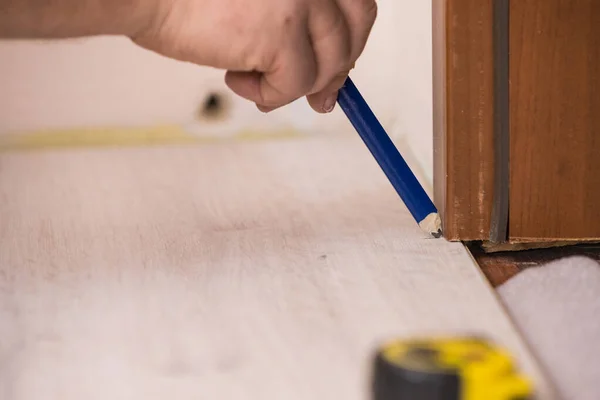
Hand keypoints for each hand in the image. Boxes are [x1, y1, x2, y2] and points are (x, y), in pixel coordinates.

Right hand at [132, 0, 377, 112]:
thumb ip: (295, 24)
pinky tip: (234, 80)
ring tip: (252, 82)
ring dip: (294, 85)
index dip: (350, 40)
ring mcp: (301, 0)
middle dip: (337, 70)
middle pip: (354, 30)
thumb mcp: (261, 2)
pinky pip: (296, 85)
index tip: (335, 69)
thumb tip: (326, 81)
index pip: (355, 5)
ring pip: (327, 65)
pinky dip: (270, 95)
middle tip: (319, 98)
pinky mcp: (281, 33)